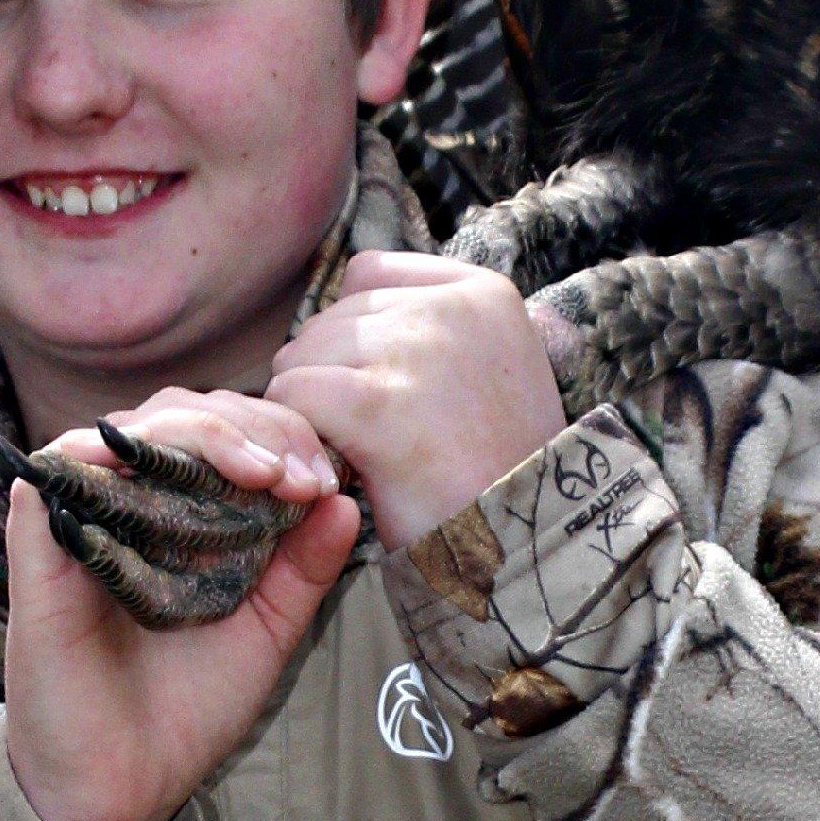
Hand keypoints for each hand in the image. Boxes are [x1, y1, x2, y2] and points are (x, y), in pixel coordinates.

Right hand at [2, 391, 356, 820]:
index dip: (283, 437)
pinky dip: (112, 451)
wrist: (120, 784)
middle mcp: (137, 505)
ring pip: (136, 425)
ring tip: (259, 473)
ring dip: (204, 432)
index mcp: (189, 519)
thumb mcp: (267, 632)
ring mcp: (84, 516)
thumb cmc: (188, 710)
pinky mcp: (39, 539)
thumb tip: (345, 499)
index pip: (234, 435)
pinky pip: (62, 464)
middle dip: (256, 427)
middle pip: (189, 412)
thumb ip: (303, 568)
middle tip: (299, 475)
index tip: (324, 482)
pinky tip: (164, 468)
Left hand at [266, 251, 566, 549]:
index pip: (369, 276)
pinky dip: (301, 435)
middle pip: (332, 317)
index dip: (357, 335)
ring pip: (303, 354)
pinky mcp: (375, 401)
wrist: (526, 545)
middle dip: (331, 377)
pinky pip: (293, 393)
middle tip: (371, 440)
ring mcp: (416, 349)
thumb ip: (430, 329)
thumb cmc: (498, 472)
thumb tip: (339, 314)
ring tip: (361, 456)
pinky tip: (337, 469)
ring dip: (313, 410)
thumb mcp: (489, 374)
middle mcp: (452, 307)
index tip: (382, 391)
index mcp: (485, 292)